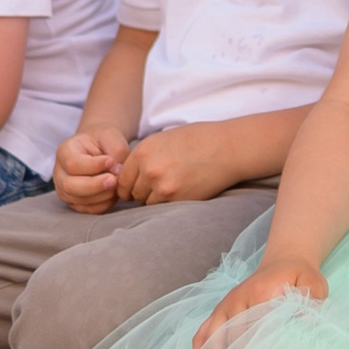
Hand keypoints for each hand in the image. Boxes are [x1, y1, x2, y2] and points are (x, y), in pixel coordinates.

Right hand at [54, 126, 127, 213]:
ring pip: (79, 200)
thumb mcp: (111, 136)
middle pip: (69, 186)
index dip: (93, 166)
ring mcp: (65, 190)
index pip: (72, 164)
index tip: (111, 161)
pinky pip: (89, 209)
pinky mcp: (75, 203)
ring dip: (102, 195)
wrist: (100, 150)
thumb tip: (117, 173)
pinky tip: (114, 193)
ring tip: (117, 185)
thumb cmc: (104, 141)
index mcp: (64, 151)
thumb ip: (116, 151)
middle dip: (94, 186)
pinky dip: (104, 204)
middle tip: (114, 180)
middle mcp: (60, 172)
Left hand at [117, 123, 232, 204]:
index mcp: (143, 151)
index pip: (122, 179)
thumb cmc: (198, 140)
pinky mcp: (177, 199)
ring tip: (171, 187)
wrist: (226, 148)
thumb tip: (128, 175)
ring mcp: (163, 187)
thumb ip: (144, 157)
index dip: (128, 184)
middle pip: (132, 194)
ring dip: (155, 199)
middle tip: (158, 186)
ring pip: (147, 203)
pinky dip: (168, 204)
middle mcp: (149, 170)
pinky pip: (162, 209)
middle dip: (142, 192)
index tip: (136, 186)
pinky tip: (181, 191)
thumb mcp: (163, 139)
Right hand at [191, 257, 326, 348]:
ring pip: (214, 338)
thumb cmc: (299, 278)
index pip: (258, 328)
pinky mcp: (218, 310)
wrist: (282, 263)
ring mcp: (225, 305)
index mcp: (263, 292)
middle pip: (235, 337)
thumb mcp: (313, 284)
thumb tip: (306, 321)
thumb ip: (311, 301)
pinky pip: (202, 333)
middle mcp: (239, 298)